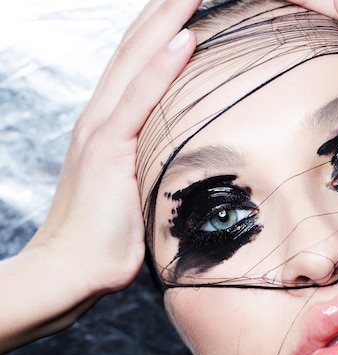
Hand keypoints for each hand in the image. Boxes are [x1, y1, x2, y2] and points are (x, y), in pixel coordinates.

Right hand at [27, 0, 198, 295]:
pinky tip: (183, 36)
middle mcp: (100, 119)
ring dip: (166, 18)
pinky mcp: (106, 152)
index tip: (188, 3)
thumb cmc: (106, 241)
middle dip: (165, 8)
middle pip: (134, 50)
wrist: (72, 269)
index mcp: (108, 127)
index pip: (136, 66)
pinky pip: (138, 101)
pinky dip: (160, 67)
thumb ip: (154, 170)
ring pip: (134, 62)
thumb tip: (188, 167)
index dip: (160, 29)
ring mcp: (100, 132)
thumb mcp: (136, 195)